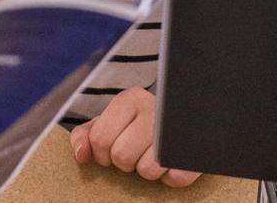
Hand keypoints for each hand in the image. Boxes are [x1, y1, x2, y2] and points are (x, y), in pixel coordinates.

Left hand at [69, 88, 200, 187]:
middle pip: (121, 156)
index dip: (102, 153)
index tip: (112, 148)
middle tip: (135, 152)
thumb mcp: (108, 122)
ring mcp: (176, 129)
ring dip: (146, 171)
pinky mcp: (195, 150)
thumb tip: (81, 155)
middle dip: (124, 162)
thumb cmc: (136, 124)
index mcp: (130, 99)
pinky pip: (174, 178)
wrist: (181, 118)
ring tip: (152, 156)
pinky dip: (169, 178)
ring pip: (147, 170)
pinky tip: (170, 163)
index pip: (100, 139)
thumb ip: (86, 135)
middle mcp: (154, 109)